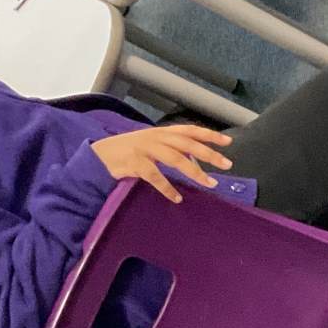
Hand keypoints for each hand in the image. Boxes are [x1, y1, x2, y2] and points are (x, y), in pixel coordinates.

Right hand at [91, 126, 232, 203]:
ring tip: (209, 183)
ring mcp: (144, 148)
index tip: (228, 141)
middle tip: (227, 164)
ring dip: (194, 171)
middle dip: (208, 153)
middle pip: (187, 143)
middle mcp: (155, 137)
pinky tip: (176, 198)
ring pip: (175, 158)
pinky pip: (155, 176)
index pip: (189, 130)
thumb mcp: (152, 145)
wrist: (99, 156)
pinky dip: (167, 187)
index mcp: (161, 133)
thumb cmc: (129, 152)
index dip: (209, 134)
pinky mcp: (134, 162)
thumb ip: (172, 149)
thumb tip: (197, 159)